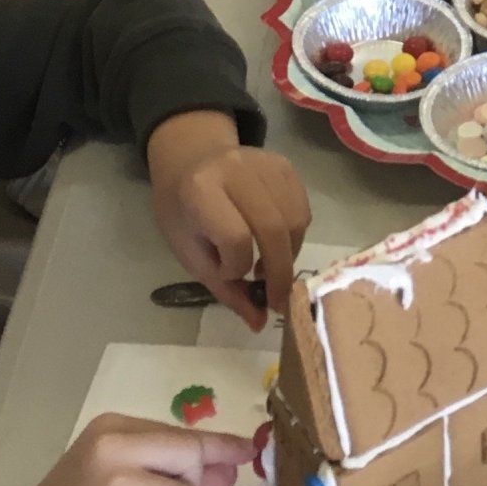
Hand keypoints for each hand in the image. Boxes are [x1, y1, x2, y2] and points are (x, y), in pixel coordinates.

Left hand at [146, 109, 310, 326]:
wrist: (190, 162)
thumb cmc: (183, 213)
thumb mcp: (190, 253)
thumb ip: (225, 288)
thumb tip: (260, 323)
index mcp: (201, 190)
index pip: (234, 238)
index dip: (235, 267)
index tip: (227, 275)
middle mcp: (236, 169)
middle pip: (272, 230)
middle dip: (278, 273)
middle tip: (276, 300)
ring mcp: (265, 163)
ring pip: (295, 221)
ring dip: (289, 255)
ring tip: (270, 266)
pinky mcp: (285, 165)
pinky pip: (303, 209)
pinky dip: (296, 235)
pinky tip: (277, 242)